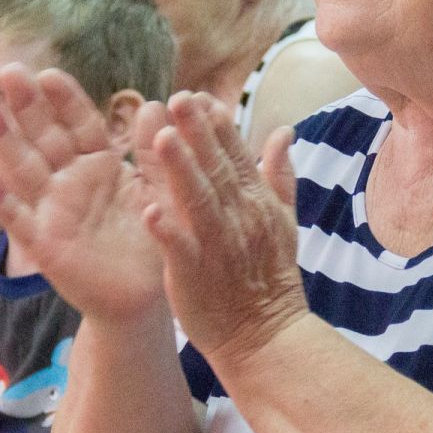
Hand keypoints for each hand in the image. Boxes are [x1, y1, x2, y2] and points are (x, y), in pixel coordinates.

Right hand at [0, 67, 166, 322]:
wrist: (145, 299)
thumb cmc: (153, 241)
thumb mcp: (161, 193)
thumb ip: (155, 153)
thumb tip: (156, 103)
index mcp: (100, 164)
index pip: (79, 124)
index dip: (64, 100)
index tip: (49, 73)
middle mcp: (70, 181)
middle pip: (44, 137)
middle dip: (26, 106)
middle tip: (7, 71)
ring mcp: (52, 210)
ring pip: (23, 168)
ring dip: (3, 139)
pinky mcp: (43, 244)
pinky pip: (18, 219)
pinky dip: (0, 200)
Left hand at [140, 94, 306, 365]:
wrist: (265, 337)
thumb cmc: (269, 278)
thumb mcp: (284, 222)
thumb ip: (280, 174)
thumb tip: (283, 130)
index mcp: (256, 202)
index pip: (237, 155)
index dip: (218, 125)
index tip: (200, 96)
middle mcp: (238, 218)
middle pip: (216, 169)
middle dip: (198, 133)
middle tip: (180, 97)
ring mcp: (217, 245)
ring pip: (198, 201)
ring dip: (180, 169)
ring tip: (161, 138)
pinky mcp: (195, 274)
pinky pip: (179, 249)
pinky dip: (166, 230)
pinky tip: (148, 210)